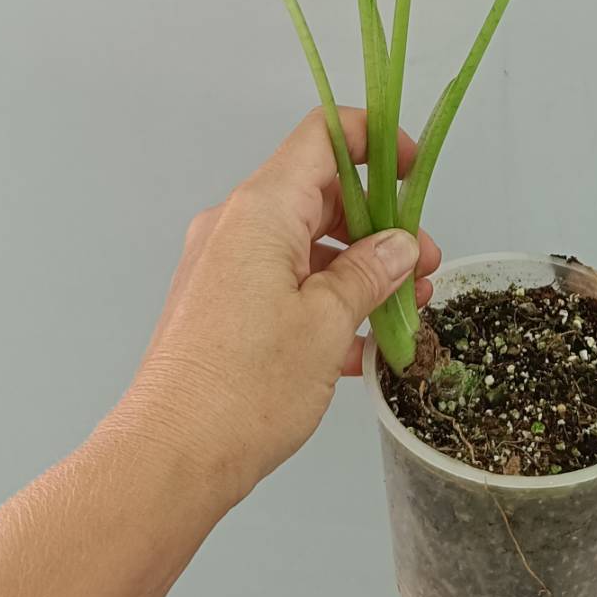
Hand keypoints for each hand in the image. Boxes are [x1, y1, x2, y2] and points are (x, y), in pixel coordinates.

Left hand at [111, 107, 438, 509]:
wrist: (171, 458)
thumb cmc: (246, 386)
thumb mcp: (328, 322)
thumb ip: (370, 273)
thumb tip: (401, 246)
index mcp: (261, 210)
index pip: (322, 138)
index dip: (375, 140)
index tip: (415, 168)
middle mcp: (236, 226)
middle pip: (320, 195)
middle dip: (380, 225)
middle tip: (425, 266)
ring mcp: (224, 267)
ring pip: (306, 246)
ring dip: (359, 270)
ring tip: (404, 311)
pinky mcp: (220, 307)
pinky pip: (284, 283)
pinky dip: (326, 301)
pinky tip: (362, 347)